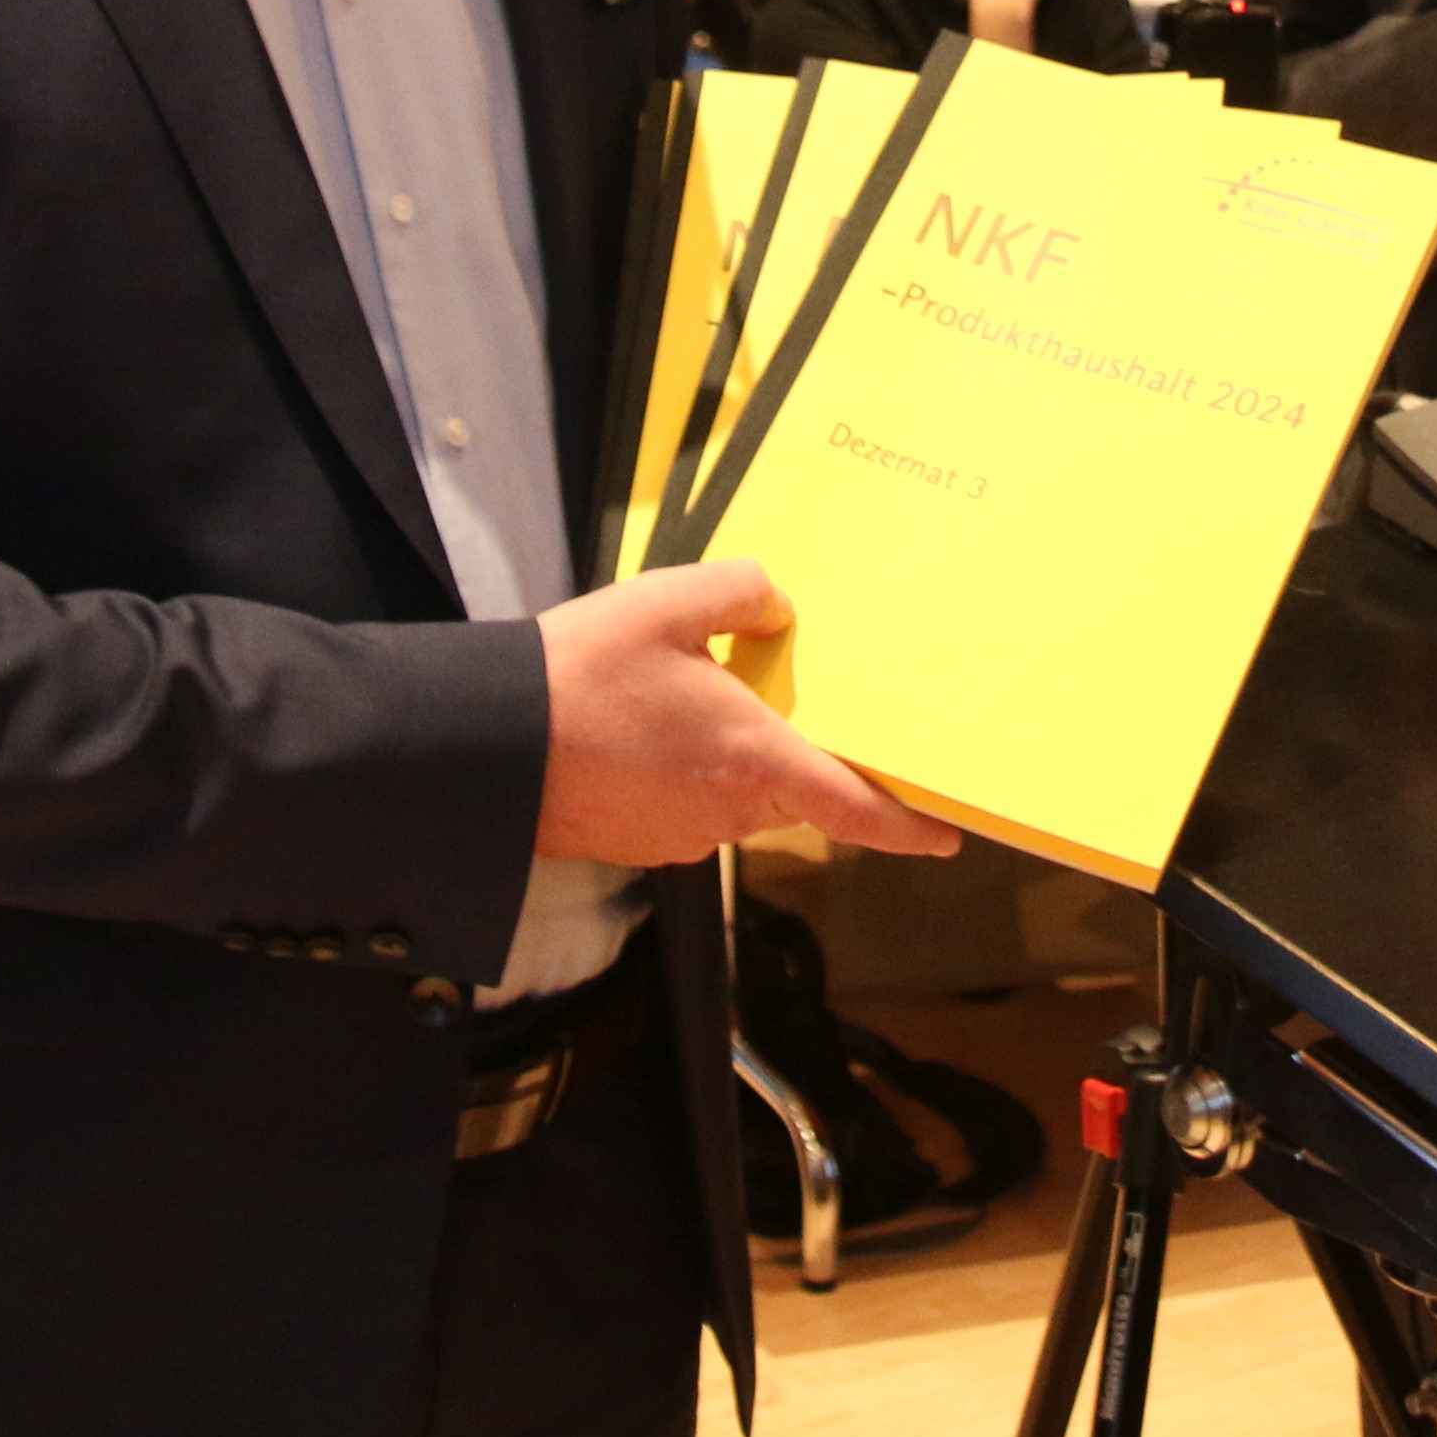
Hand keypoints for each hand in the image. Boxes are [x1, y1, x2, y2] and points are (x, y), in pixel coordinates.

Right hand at [529, 559, 955, 868]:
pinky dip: (684, 771)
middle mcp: (729, 813)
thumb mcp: (666, 604)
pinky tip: (645, 726)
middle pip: (791, 790)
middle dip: (793, 749)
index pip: (854, 808)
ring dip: (729, 755)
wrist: (490, 749)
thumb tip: (776, 607)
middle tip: (777, 697)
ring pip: (737, 795)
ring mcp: (682, 835)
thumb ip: (739, 594)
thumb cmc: (582, 677)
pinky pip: (688, 804)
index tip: (946, 836)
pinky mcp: (640, 842)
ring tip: (686, 696)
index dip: (906, 825)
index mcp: (755, 760)